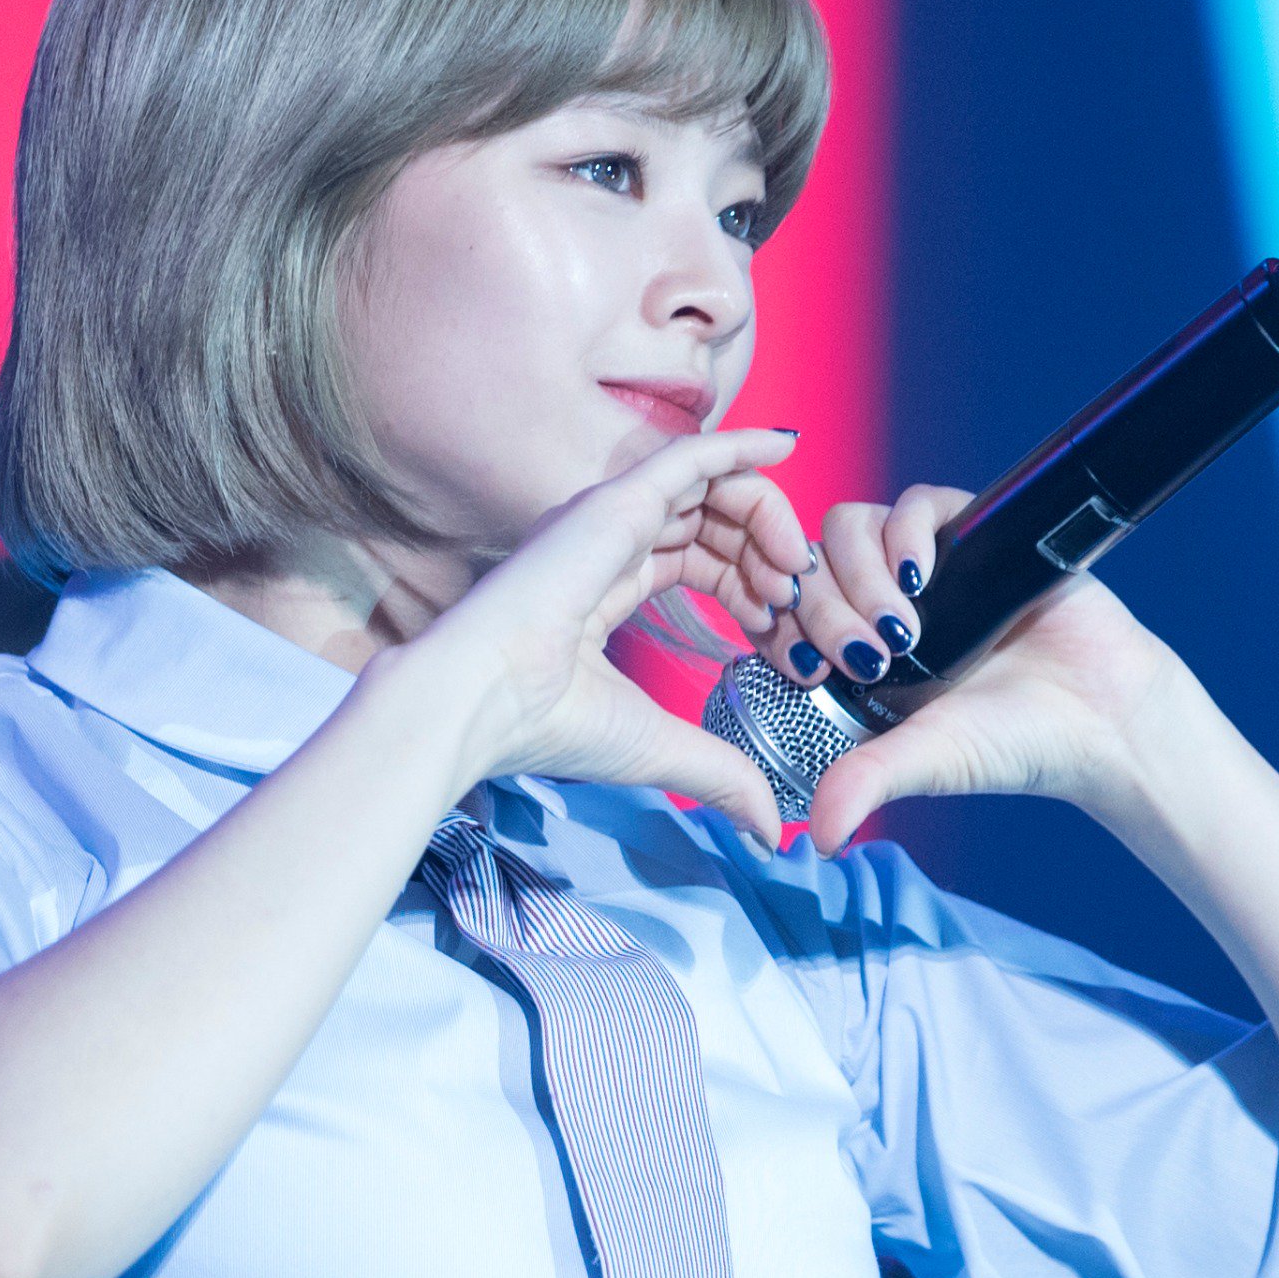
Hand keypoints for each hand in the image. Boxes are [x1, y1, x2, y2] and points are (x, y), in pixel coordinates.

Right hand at [403, 428, 805, 843]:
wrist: (481, 703)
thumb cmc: (545, 725)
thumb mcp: (658, 747)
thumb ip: (719, 774)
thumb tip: (770, 830)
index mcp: (603, 586)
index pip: (695, 564)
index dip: (749, 589)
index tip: (781, 633)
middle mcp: (606, 543)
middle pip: (711, 526)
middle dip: (765, 560)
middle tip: (797, 602)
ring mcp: (609, 517)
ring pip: (711, 491)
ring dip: (767, 519)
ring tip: (795, 566)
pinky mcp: (616, 502)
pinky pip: (692, 456)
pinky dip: (743, 447)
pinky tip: (786, 447)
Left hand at [762, 485, 1194, 855]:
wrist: (1105, 715)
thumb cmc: (1016, 742)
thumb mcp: (926, 760)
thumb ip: (868, 783)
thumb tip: (822, 839)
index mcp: (854, 652)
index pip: (784, 613)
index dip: (781, 628)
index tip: (807, 666)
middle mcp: (879, 602)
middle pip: (808, 565)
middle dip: (825, 609)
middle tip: (870, 655)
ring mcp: (924, 565)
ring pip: (848, 529)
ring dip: (858, 571)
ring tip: (902, 623)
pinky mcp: (971, 534)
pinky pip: (914, 503)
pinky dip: (905, 530)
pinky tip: (920, 573)